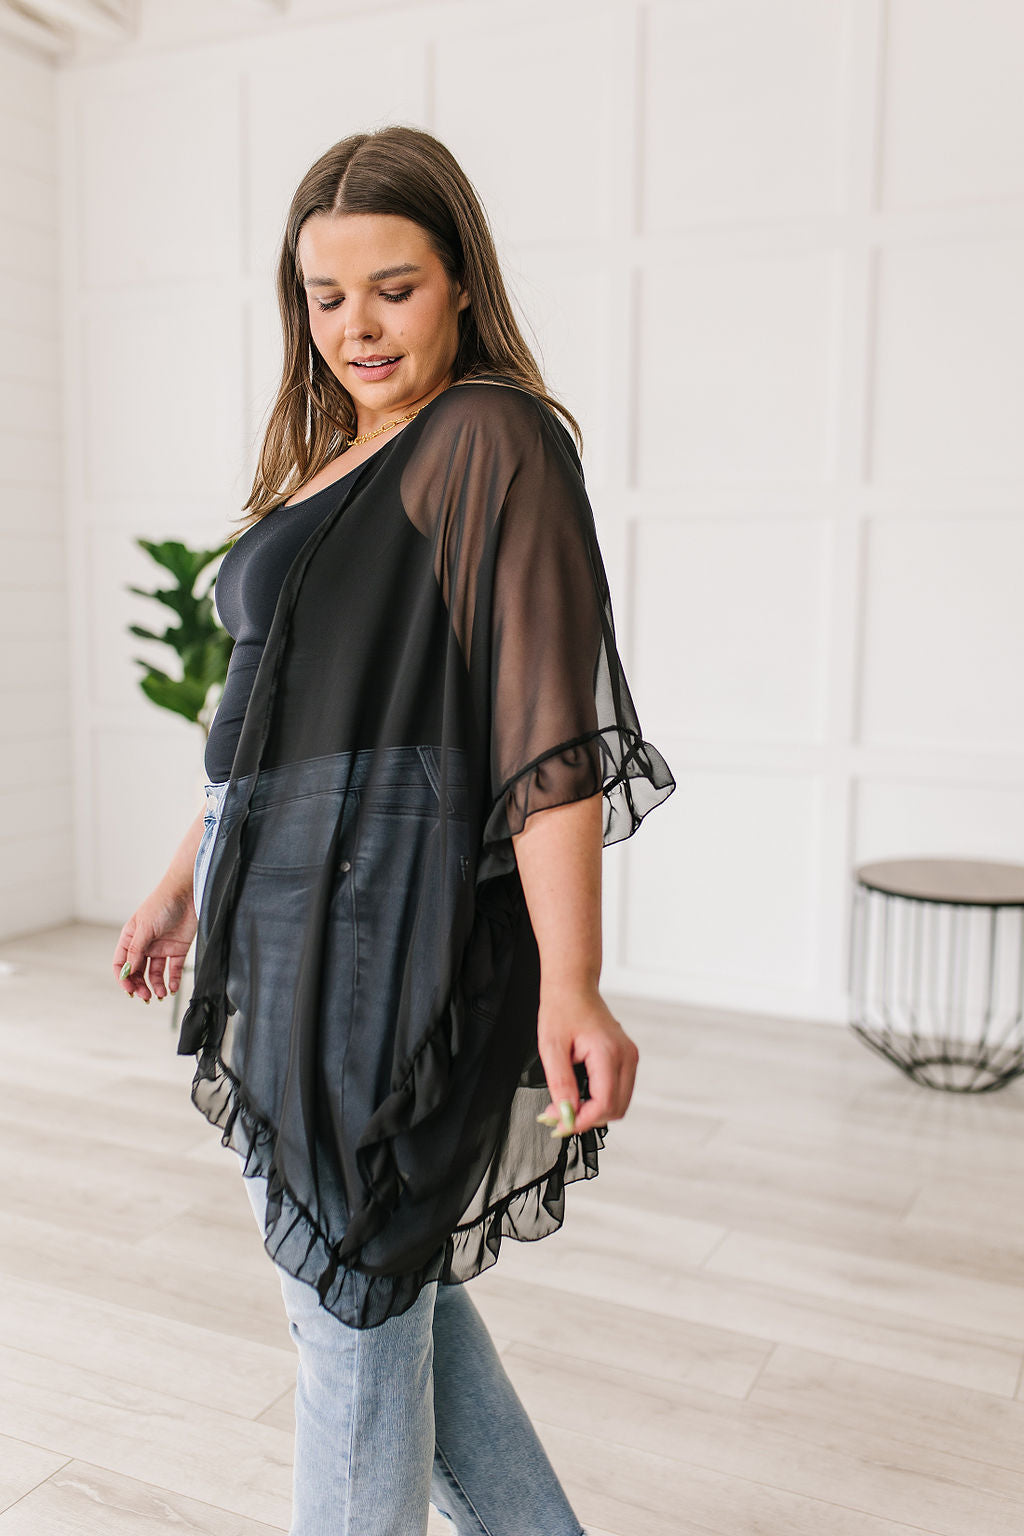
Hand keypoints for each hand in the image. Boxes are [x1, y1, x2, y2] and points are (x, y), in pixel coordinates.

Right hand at [113, 881, 196, 1002]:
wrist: (188, 893)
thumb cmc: (162, 903)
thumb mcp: (145, 927)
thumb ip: (136, 950)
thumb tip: (128, 971)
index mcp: (131, 938)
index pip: (121, 964)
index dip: (123, 978)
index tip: (129, 990)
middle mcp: (144, 945)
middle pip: (137, 972)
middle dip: (139, 985)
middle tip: (145, 996)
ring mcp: (161, 948)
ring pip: (155, 974)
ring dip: (156, 985)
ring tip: (160, 994)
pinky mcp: (177, 950)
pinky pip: (173, 970)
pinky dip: (172, 981)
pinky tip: (172, 988)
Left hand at [535, 983, 638, 1137]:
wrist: (574, 986)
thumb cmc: (561, 1010)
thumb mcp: (551, 1047)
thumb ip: (560, 1083)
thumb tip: (566, 1114)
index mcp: (609, 1052)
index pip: (604, 1103)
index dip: (581, 1120)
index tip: (558, 1124)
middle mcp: (626, 1056)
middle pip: (616, 1108)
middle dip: (587, 1119)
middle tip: (558, 1117)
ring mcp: (630, 1057)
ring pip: (620, 1103)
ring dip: (594, 1112)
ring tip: (565, 1106)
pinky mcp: (627, 1058)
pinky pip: (619, 1090)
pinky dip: (601, 1100)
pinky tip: (579, 1096)